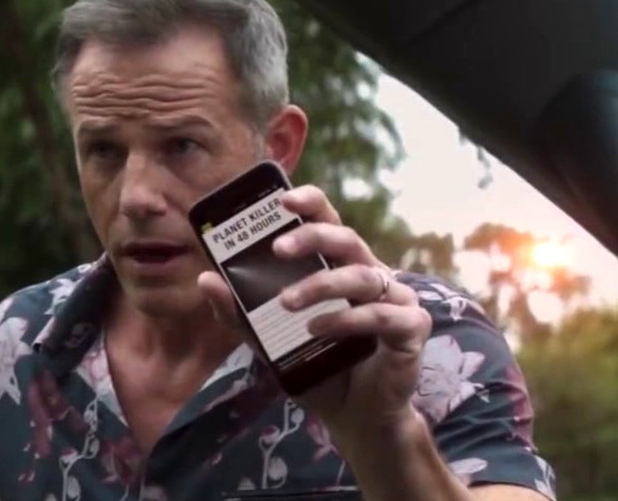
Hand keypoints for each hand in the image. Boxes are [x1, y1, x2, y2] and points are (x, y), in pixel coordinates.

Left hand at [197, 184, 431, 438]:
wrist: (355, 417)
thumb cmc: (318, 367)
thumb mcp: (270, 341)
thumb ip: (240, 313)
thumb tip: (206, 279)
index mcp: (338, 265)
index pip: (327, 220)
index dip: (309, 203)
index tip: (281, 200)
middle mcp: (369, 273)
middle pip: (345, 238)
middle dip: (311, 236)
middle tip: (277, 249)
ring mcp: (395, 298)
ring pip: (360, 275)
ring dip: (320, 285)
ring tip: (286, 303)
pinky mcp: (411, 327)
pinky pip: (380, 315)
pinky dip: (347, 320)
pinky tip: (318, 329)